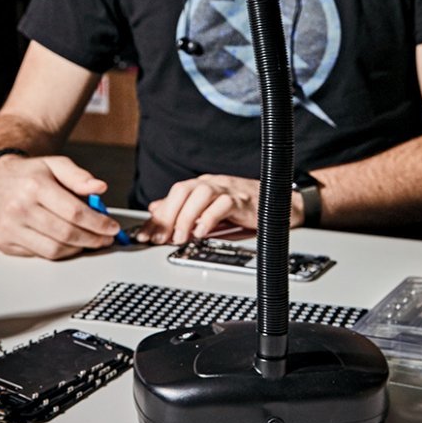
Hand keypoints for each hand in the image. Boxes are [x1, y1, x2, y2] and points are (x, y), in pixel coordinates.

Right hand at [0, 154, 121, 258]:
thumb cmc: (28, 174)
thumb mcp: (55, 164)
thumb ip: (79, 176)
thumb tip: (99, 188)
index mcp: (35, 186)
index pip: (74, 212)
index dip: (98, 223)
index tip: (111, 227)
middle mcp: (19, 208)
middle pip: (65, 233)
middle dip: (92, 239)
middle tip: (105, 238)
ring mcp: (10, 228)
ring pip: (53, 250)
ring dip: (77, 249)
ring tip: (89, 241)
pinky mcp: (4, 242)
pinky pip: (39, 255)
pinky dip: (58, 252)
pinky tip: (67, 243)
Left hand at [136, 174, 305, 244]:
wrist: (277, 202)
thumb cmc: (243, 206)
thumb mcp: (207, 209)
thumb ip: (183, 209)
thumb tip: (155, 209)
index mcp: (200, 185)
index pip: (172, 196)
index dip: (156, 216)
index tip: (144, 235)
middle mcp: (211, 184)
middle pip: (182, 190)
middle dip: (168, 215)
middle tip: (161, 238)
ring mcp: (227, 189)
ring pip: (200, 194)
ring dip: (186, 217)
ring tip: (181, 237)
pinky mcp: (242, 200)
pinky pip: (223, 204)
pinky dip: (209, 217)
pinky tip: (202, 232)